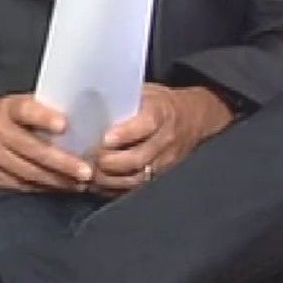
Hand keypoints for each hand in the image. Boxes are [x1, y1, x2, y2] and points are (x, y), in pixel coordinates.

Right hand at [0, 94, 94, 192]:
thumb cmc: (0, 117)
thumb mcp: (14, 104)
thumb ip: (40, 110)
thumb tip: (79, 116)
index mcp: (6, 109)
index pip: (25, 110)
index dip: (44, 117)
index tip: (64, 124)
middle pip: (33, 149)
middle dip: (62, 163)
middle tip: (86, 171)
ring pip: (29, 172)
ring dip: (58, 180)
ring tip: (80, 183)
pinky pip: (21, 184)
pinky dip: (44, 188)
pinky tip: (61, 188)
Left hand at [89, 85, 232, 196]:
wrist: (193, 118)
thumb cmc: (161, 103)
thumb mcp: (146, 92)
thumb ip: (123, 99)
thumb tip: (89, 102)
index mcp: (162, 112)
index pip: (147, 124)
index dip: (125, 133)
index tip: (104, 138)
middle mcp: (166, 138)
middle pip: (138, 157)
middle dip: (111, 162)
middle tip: (89, 160)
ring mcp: (165, 160)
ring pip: (137, 177)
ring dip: (111, 179)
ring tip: (91, 175)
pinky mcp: (161, 175)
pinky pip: (137, 187)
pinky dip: (116, 189)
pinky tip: (101, 185)